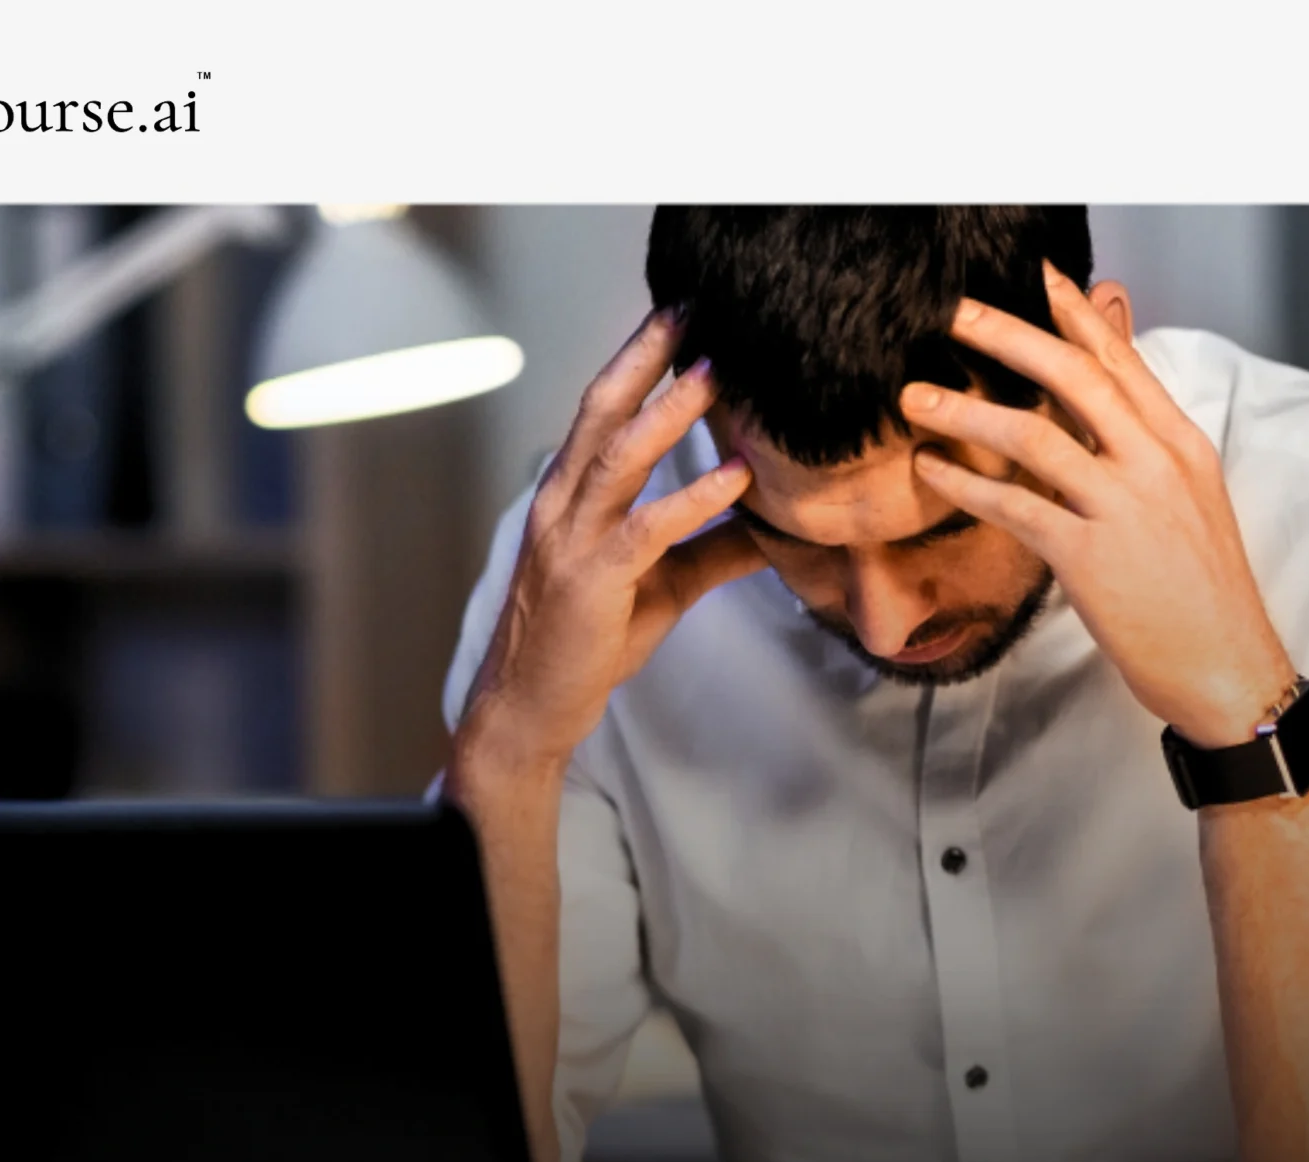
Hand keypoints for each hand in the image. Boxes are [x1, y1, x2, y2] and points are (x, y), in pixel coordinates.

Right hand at [458, 310, 768, 776]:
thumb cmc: (589, 640)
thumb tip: (776, 526)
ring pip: (620, 456)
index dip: (638, 359)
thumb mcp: (663, 586)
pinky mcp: (592, 580)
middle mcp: (563, 503)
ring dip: (670, 411)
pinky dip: (693, 498)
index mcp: (571, 493)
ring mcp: (572, 539)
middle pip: (602, 410)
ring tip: (717, 371)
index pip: (603, 410)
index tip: (681, 315)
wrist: (532, 705)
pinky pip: (646, 529)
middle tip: (692, 308)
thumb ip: (712, 549)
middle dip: (645, 355)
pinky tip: (735, 475)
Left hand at [900, 263, 1297, 747]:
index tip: (1038, 276)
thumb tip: (1108, 412)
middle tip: (956, 314)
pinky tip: (931, 470)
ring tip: (915, 398)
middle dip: (1010, 336)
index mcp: (1181, 446)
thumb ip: (1145, 448)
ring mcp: (1123, 509)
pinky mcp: (1089, 558)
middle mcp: (1155, 465)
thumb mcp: (1189, 502)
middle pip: (1075, 377)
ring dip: (967, 411)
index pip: (1121, 363)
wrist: (1228, 668)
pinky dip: (965, 484)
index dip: (1076, 315)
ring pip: (1034, 436)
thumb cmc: (1204, 594)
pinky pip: (1015, 506)